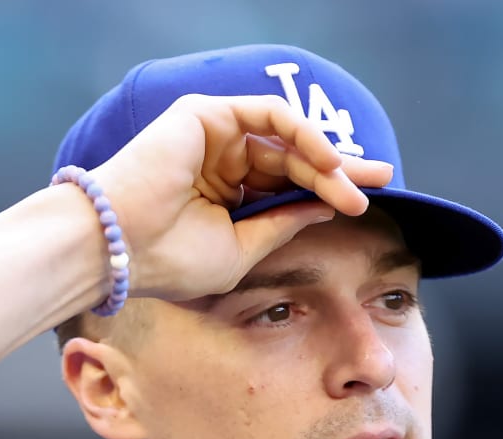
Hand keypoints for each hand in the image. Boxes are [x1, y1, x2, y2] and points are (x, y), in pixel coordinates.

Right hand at [86, 94, 394, 300]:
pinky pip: (269, 113)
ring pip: (286, 138)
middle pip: (294, 158)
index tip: (366, 206)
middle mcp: (222, 161)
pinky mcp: (207, 114)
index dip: (329, 192)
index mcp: (227, 196)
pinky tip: (327, 161)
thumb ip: (282, 224)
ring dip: (325, 159)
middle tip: (380, 182)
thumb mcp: (243, 250)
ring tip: (353, 185)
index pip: (289, 186)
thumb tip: (327, 207)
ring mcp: (214, 135)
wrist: (121, 248)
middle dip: (340, 169)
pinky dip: (302, 133)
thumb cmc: (170, 260)